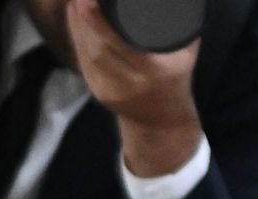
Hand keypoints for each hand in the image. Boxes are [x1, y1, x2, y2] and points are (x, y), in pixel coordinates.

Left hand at [65, 0, 201, 177]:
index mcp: (153, 72)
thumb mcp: (184, 55)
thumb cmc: (175, 78)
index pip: (118, 43)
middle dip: (84, 18)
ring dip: (77, 24)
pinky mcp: (100, 94)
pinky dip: (76, 37)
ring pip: (87, 54)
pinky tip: (73, 17)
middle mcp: (131, 85)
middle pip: (98, 48)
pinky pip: (83, 62)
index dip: (98, 21)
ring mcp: (112, 92)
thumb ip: (181, 26)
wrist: (162, 122)